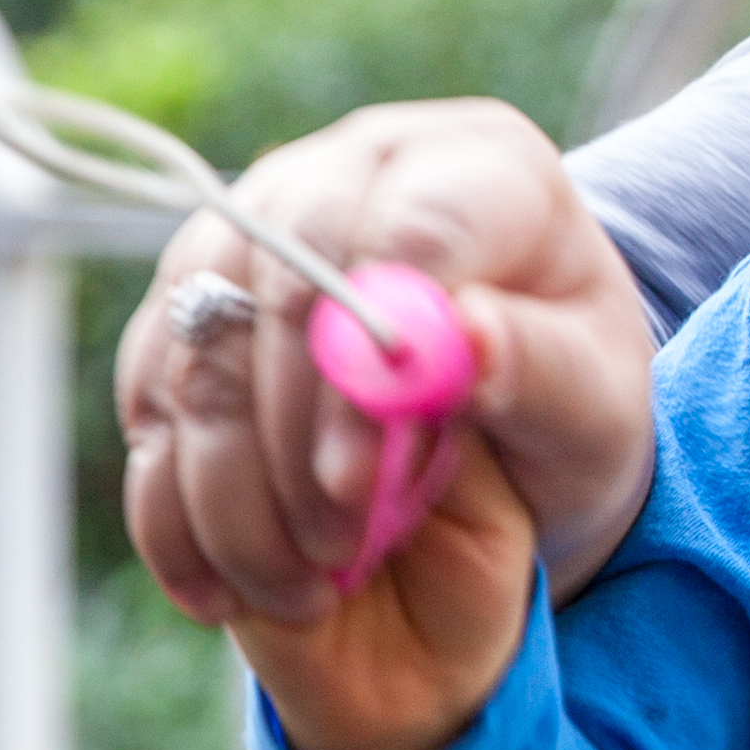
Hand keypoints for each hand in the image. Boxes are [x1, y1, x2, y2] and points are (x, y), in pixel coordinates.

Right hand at [117, 98, 658, 620]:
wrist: (513, 414)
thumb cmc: (567, 401)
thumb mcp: (596, 407)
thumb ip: (540, 372)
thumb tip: (469, 336)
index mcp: (480, 167)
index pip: (406, 230)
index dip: (366, 357)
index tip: (357, 483)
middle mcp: (361, 165)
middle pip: (282, 264)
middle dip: (290, 423)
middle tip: (328, 549)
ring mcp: (264, 214)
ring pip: (201, 325)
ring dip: (229, 472)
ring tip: (289, 583)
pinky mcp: (197, 285)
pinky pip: (153, 376)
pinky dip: (172, 487)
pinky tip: (217, 581)